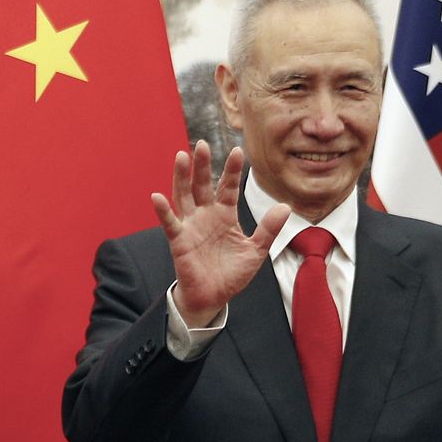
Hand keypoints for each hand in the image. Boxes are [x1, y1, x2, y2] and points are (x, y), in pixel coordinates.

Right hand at [153, 142, 290, 326]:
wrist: (214, 298)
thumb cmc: (231, 274)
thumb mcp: (256, 251)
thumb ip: (268, 229)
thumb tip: (285, 206)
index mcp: (225, 215)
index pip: (227, 187)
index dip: (232, 170)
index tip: (239, 151)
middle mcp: (206, 216)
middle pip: (202, 185)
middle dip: (202, 165)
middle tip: (202, 144)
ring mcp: (191, 226)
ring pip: (184, 196)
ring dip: (182, 177)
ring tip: (182, 156)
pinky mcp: (179, 241)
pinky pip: (170, 223)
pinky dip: (163, 211)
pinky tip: (157, 197)